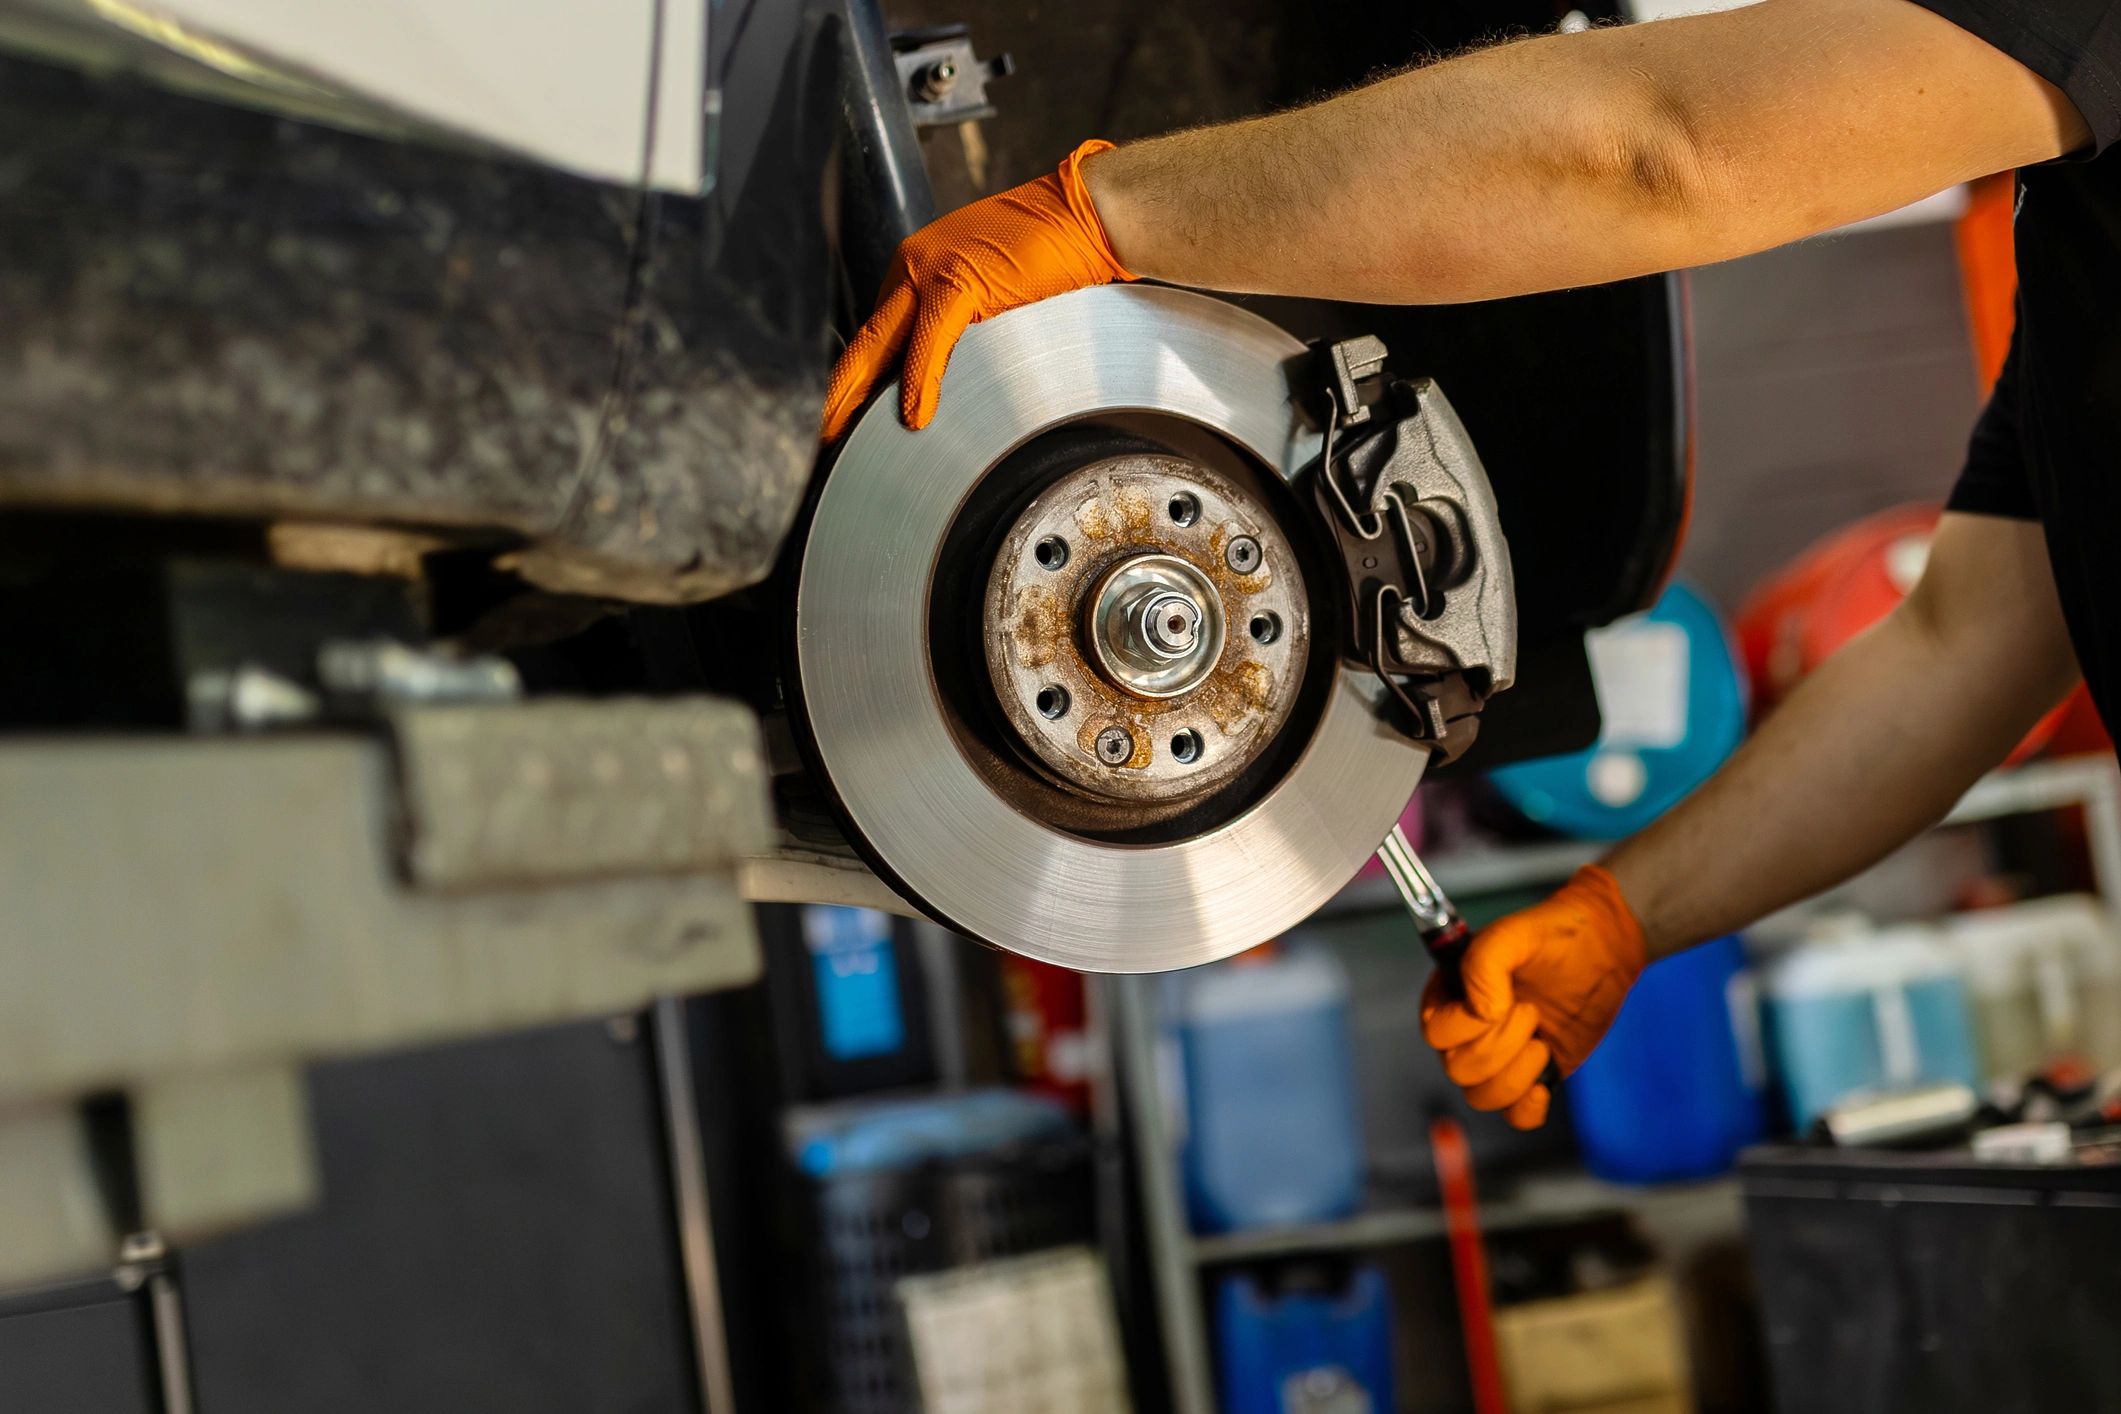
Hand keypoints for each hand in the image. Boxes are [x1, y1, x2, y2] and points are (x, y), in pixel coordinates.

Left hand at [820, 139, 1134, 441]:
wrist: (1090, 214)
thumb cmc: (1054, 251)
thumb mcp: (992, 292)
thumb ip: (959, 325)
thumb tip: (937, 379)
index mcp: (917, 268)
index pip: (875, 334)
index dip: (855, 378)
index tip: (840, 414)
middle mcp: (913, 266)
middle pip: (864, 341)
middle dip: (838, 392)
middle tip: (819, 434)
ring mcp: (932, 270)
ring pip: (880, 344)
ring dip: (858, 395)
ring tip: (841, 435)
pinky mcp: (961, 282)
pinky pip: (928, 343)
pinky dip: (919, 383)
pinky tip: (913, 417)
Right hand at [1420, 865, 1646, 1129]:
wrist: (1601, 950)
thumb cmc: (1553, 936)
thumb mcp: (1514, 933)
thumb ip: (1484, 962)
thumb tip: (1483, 1013)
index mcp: (1449, 996)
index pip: (1436, 1032)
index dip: (1470, 1026)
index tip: (1509, 1001)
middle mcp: (1465, 1032)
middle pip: (1459, 1070)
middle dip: (1502, 1046)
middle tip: (1532, 1012)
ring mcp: (1498, 1058)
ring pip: (1482, 1097)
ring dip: (1517, 1075)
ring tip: (1542, 1041)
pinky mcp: (1530, 1078)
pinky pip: (1515, 1116)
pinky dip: (1529, 1106)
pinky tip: (1547, 1077)